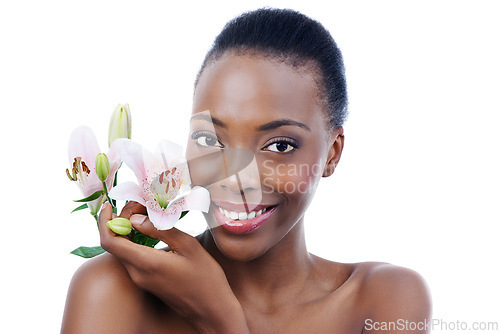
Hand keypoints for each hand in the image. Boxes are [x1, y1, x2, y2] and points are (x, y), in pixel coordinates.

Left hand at [98, 202, 248, 333]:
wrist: (211, 309)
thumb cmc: (205, 278)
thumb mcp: (188, 246)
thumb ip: (160, 230)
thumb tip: (134, 219)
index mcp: (146, 263)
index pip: (110, 241)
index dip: (104, 221)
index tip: (109, 205)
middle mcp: (137, 273)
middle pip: (115, 243)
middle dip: (121, 220)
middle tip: (141, 205)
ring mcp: (141, 279)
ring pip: (123, 249)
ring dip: (128, 229)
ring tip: (147, 213)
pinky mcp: (147, 281)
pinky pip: (133, 257)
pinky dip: (135, 240)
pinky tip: (150, 230)